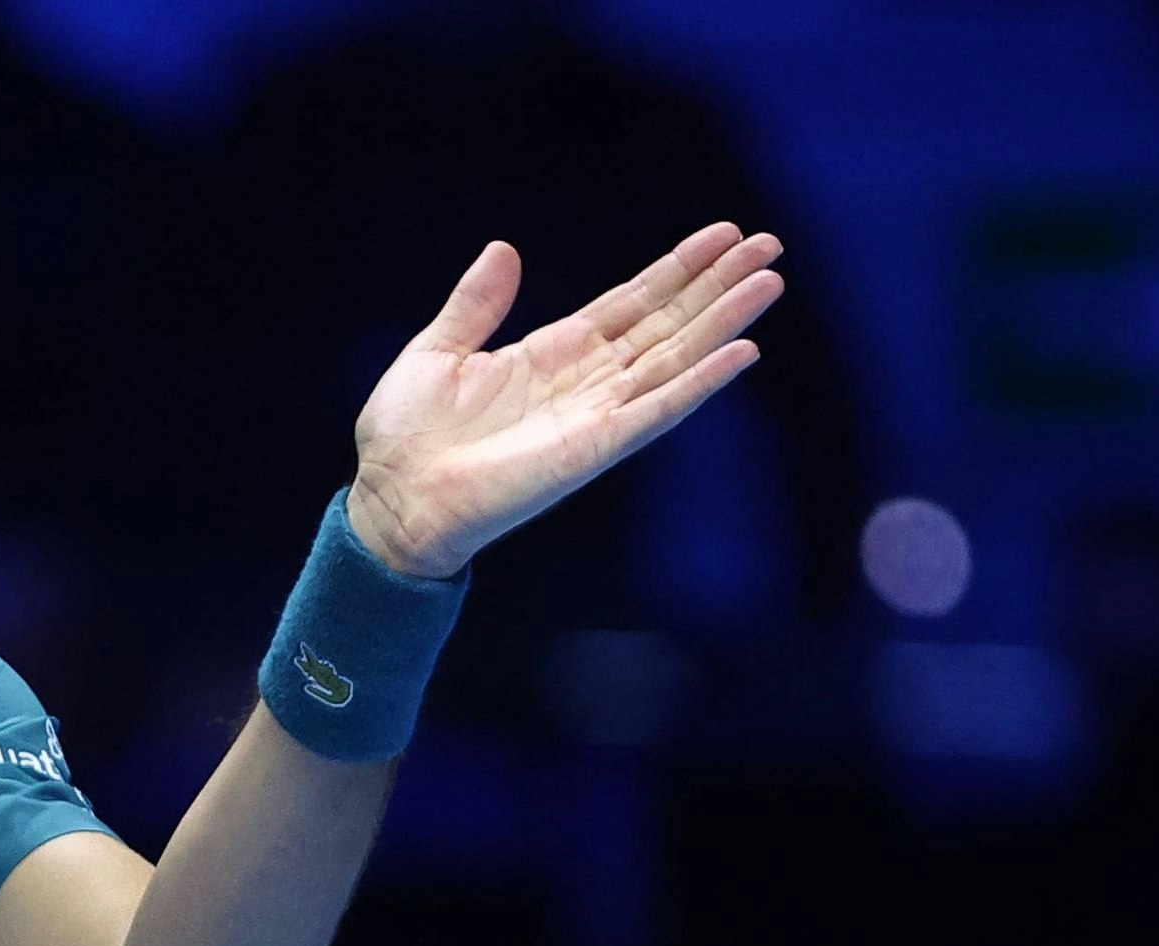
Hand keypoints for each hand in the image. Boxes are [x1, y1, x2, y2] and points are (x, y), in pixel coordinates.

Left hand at [345, 223, 787, 579]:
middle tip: (769, 244)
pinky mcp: (595, 448)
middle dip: (716, 284)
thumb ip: (475, 304)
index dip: (677, 268)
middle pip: (667, 322)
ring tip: (769, 281)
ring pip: (675, 357)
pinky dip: (700, 383)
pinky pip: (658, 411)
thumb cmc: (404, 437)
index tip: (723, 233)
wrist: (389, 498)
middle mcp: (584, 380)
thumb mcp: (436, 352)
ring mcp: (595, 413)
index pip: (631, 301)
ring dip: (723, 320)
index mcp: (551, 352)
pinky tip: (742, 353)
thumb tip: (504, 250)